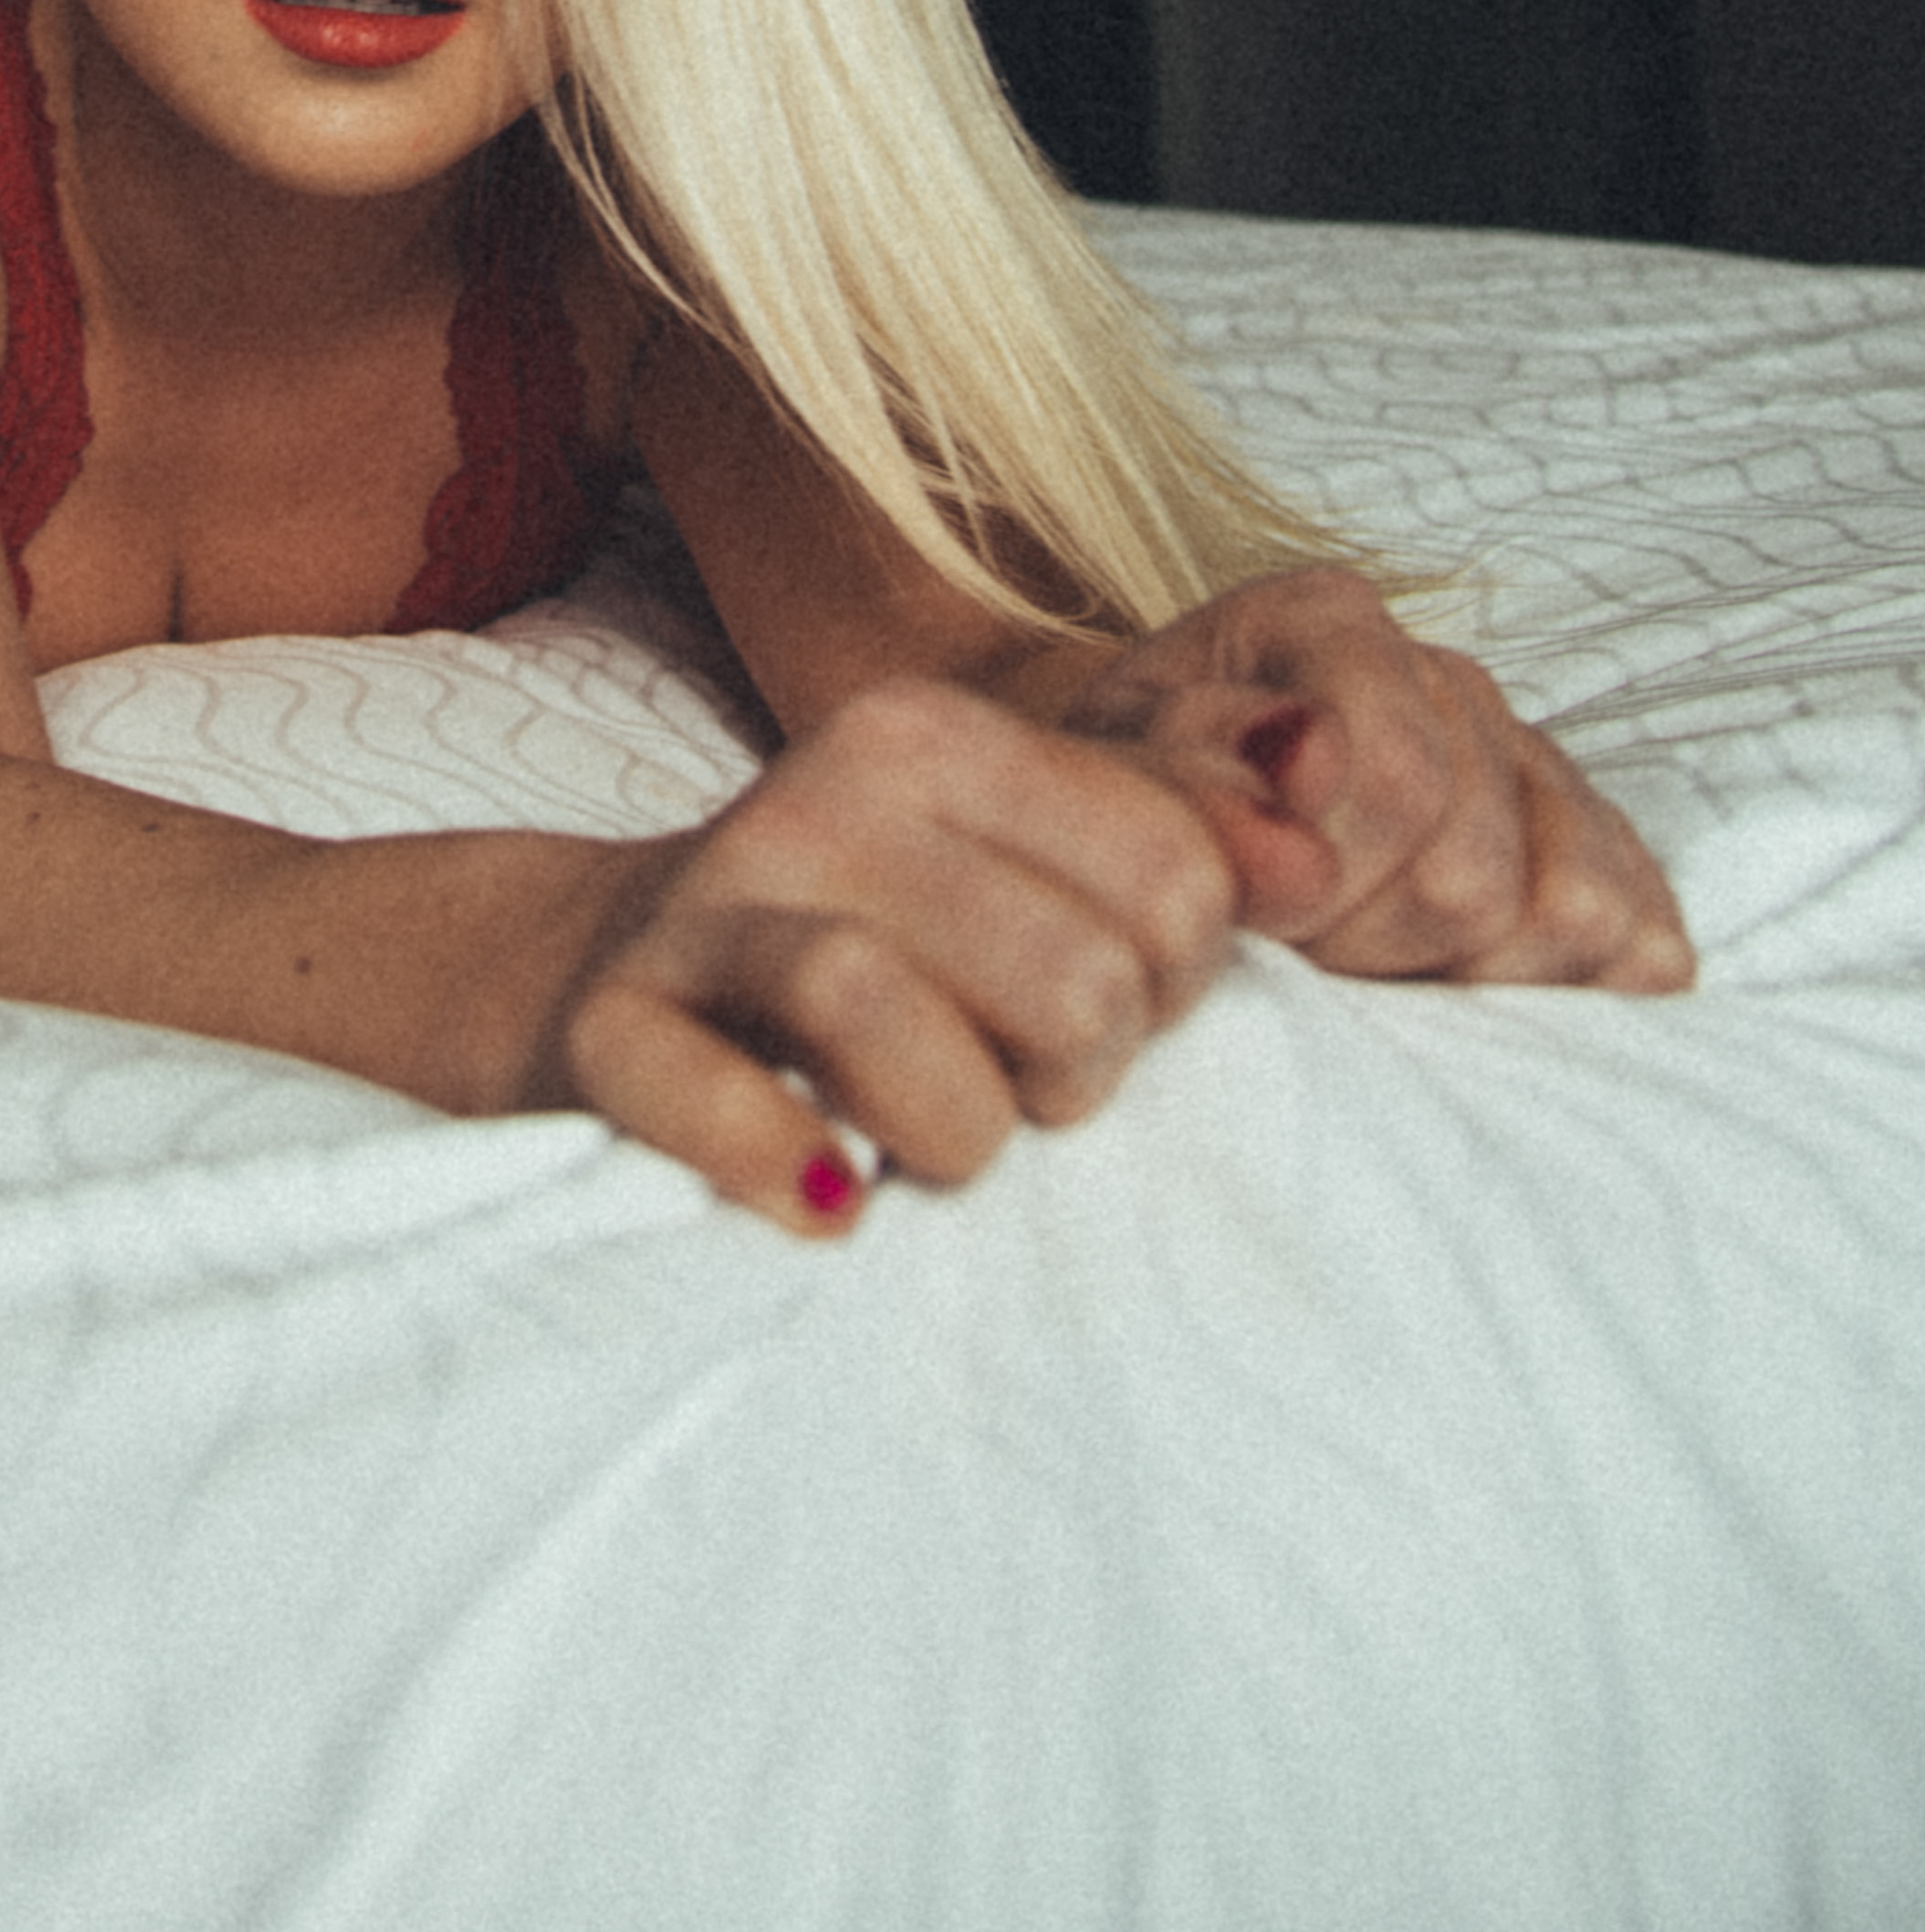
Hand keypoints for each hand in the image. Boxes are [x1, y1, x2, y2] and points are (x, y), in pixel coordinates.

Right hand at [540, 676, 1246, 1232]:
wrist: (602, 979)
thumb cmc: (878, 937)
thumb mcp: (1027, 854)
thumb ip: (1189, 817)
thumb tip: (1328, 780)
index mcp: (936, 736)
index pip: (1182, 879)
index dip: (1174, 982)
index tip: (1095, 997)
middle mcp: (823, 795)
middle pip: (1080, 982)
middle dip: (1076, 1078)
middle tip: (1008, 1078)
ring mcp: (709, 913)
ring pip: (911, 1040)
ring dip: (959, 1139)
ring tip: (933, 1139)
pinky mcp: (613, 1029)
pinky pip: (729, 1108)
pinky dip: (794, 1172)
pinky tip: (824, 1196)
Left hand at [1022, 566, 1693, 995]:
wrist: (1166, 829)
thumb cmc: (1134, 805)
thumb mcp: (1111, 776)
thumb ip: (1189, 762)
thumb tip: (1305, 771)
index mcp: (1324, 620)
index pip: (1393, 776)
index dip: (1323, 884)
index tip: (1258, 922)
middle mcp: (1445, 674)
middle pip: (1471, 872)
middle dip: (1371, 950)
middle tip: (1302, 958)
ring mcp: (1534, 760)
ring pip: (1573, 912)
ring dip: (1462, 980)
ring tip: (1371, 971)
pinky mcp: (1601, 849)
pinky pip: (1645, 940)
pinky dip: (1568, 992)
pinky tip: (1467, 986)